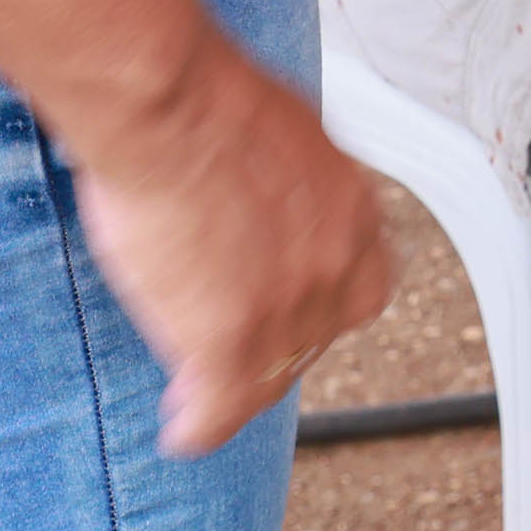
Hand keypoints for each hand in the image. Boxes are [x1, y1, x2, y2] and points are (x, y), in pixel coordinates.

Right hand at [66, 40, 399, 456]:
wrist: (171, 107)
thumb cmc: (211, 100)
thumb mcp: (286, 131)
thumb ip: (293, 180)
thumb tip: (272, 186)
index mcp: (352, 211)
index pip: (359, 287)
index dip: (316, 304)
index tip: (282, 309)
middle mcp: (335, 266)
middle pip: (312, 338)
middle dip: (272, 347)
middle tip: (234, 350)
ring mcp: (286, 312)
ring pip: (267, 380)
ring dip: (231, 390)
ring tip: (198, 395)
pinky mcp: (229, 344)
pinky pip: (218, 412)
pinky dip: (197, 427)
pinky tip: (180, 430)